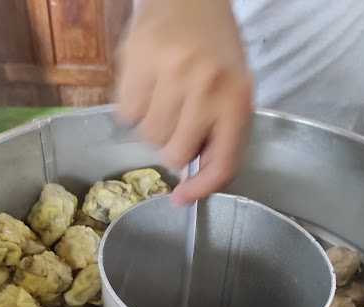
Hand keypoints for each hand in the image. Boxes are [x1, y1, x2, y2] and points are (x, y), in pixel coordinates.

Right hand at [116, 0, 252, 203]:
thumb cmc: (215, 51)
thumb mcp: (233, 92)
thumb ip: (220, 136)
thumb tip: (191, 181)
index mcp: (237, 100)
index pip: (221, 164)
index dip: (201, 190)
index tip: (182, 200)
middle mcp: (206, 87)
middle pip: (175, 155)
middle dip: (173, 147)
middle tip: (178, 124)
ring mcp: (170, 72)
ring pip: (148, 137)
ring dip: (152, 128)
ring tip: (163, 100)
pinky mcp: (138, 60)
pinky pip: (125, 114)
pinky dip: (132, 110)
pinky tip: (146, 88)